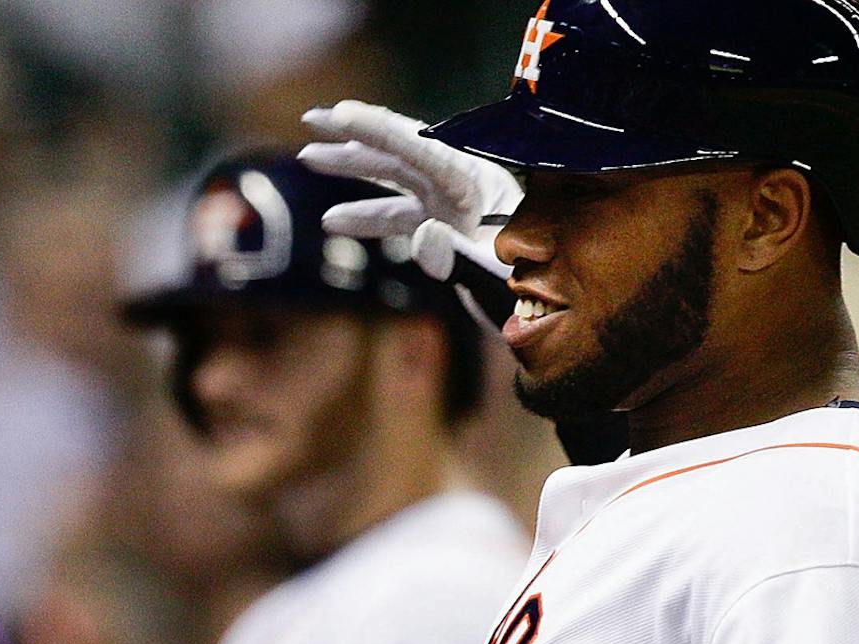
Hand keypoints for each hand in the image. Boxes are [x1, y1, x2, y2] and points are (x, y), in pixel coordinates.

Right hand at [299, 101, 520, 283]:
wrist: (549, 315)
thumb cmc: (527, 293)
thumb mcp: (497, 278)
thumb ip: (458, 257)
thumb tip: (420, 235)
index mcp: (477, 188)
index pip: (422, 149)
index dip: (380, 129)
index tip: (342, 114)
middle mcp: (461, 186)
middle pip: (402, 150)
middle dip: (356, 134)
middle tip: (313, 119)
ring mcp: (451, 205)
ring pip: (394, 176)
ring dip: (353, 167)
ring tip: (309, 156)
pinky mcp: (443, 228)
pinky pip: (397, 214)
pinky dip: (365, 216)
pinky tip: (332, 221)